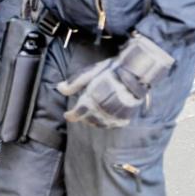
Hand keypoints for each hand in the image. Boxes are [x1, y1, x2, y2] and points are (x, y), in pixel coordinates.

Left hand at [56, 33, 174, 128]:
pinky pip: (114, 124)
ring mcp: (117, 113)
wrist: (135, 72)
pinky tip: (103, 120)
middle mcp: (106, 107)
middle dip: (82, 118)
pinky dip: (106, 124)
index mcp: (95, 97)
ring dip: (93, 122)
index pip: (80, 112)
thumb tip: (59, 88)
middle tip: (77, 115)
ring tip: (88, 118)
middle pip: (90, 119)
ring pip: (101, 123)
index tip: (66, 115)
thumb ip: (74, 83)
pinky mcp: (127, 115)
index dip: (72, 115)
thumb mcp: (89, 73)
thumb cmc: (110, 71)